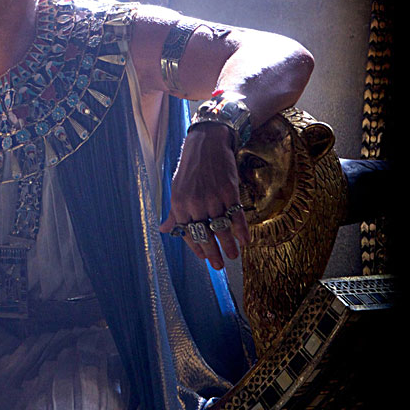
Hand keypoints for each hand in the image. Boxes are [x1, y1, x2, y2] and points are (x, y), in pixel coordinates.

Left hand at [159, 123, 250, 269]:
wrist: (207, 142)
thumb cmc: (190, 167)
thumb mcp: (177, 189)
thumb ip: (174, 212)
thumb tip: (163, 230)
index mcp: (179, 204)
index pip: (188, 234)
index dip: (197, 248)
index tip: (204, 258)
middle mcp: (195, 203)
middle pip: (205, 235)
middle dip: (213, 254)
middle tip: (219, 266)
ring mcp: (212, 198)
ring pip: (222, 229)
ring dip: (229, 246)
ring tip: (234, 256)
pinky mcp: (229, 192)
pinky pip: (236, 217)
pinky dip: (242, 231)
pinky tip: (245, 241)